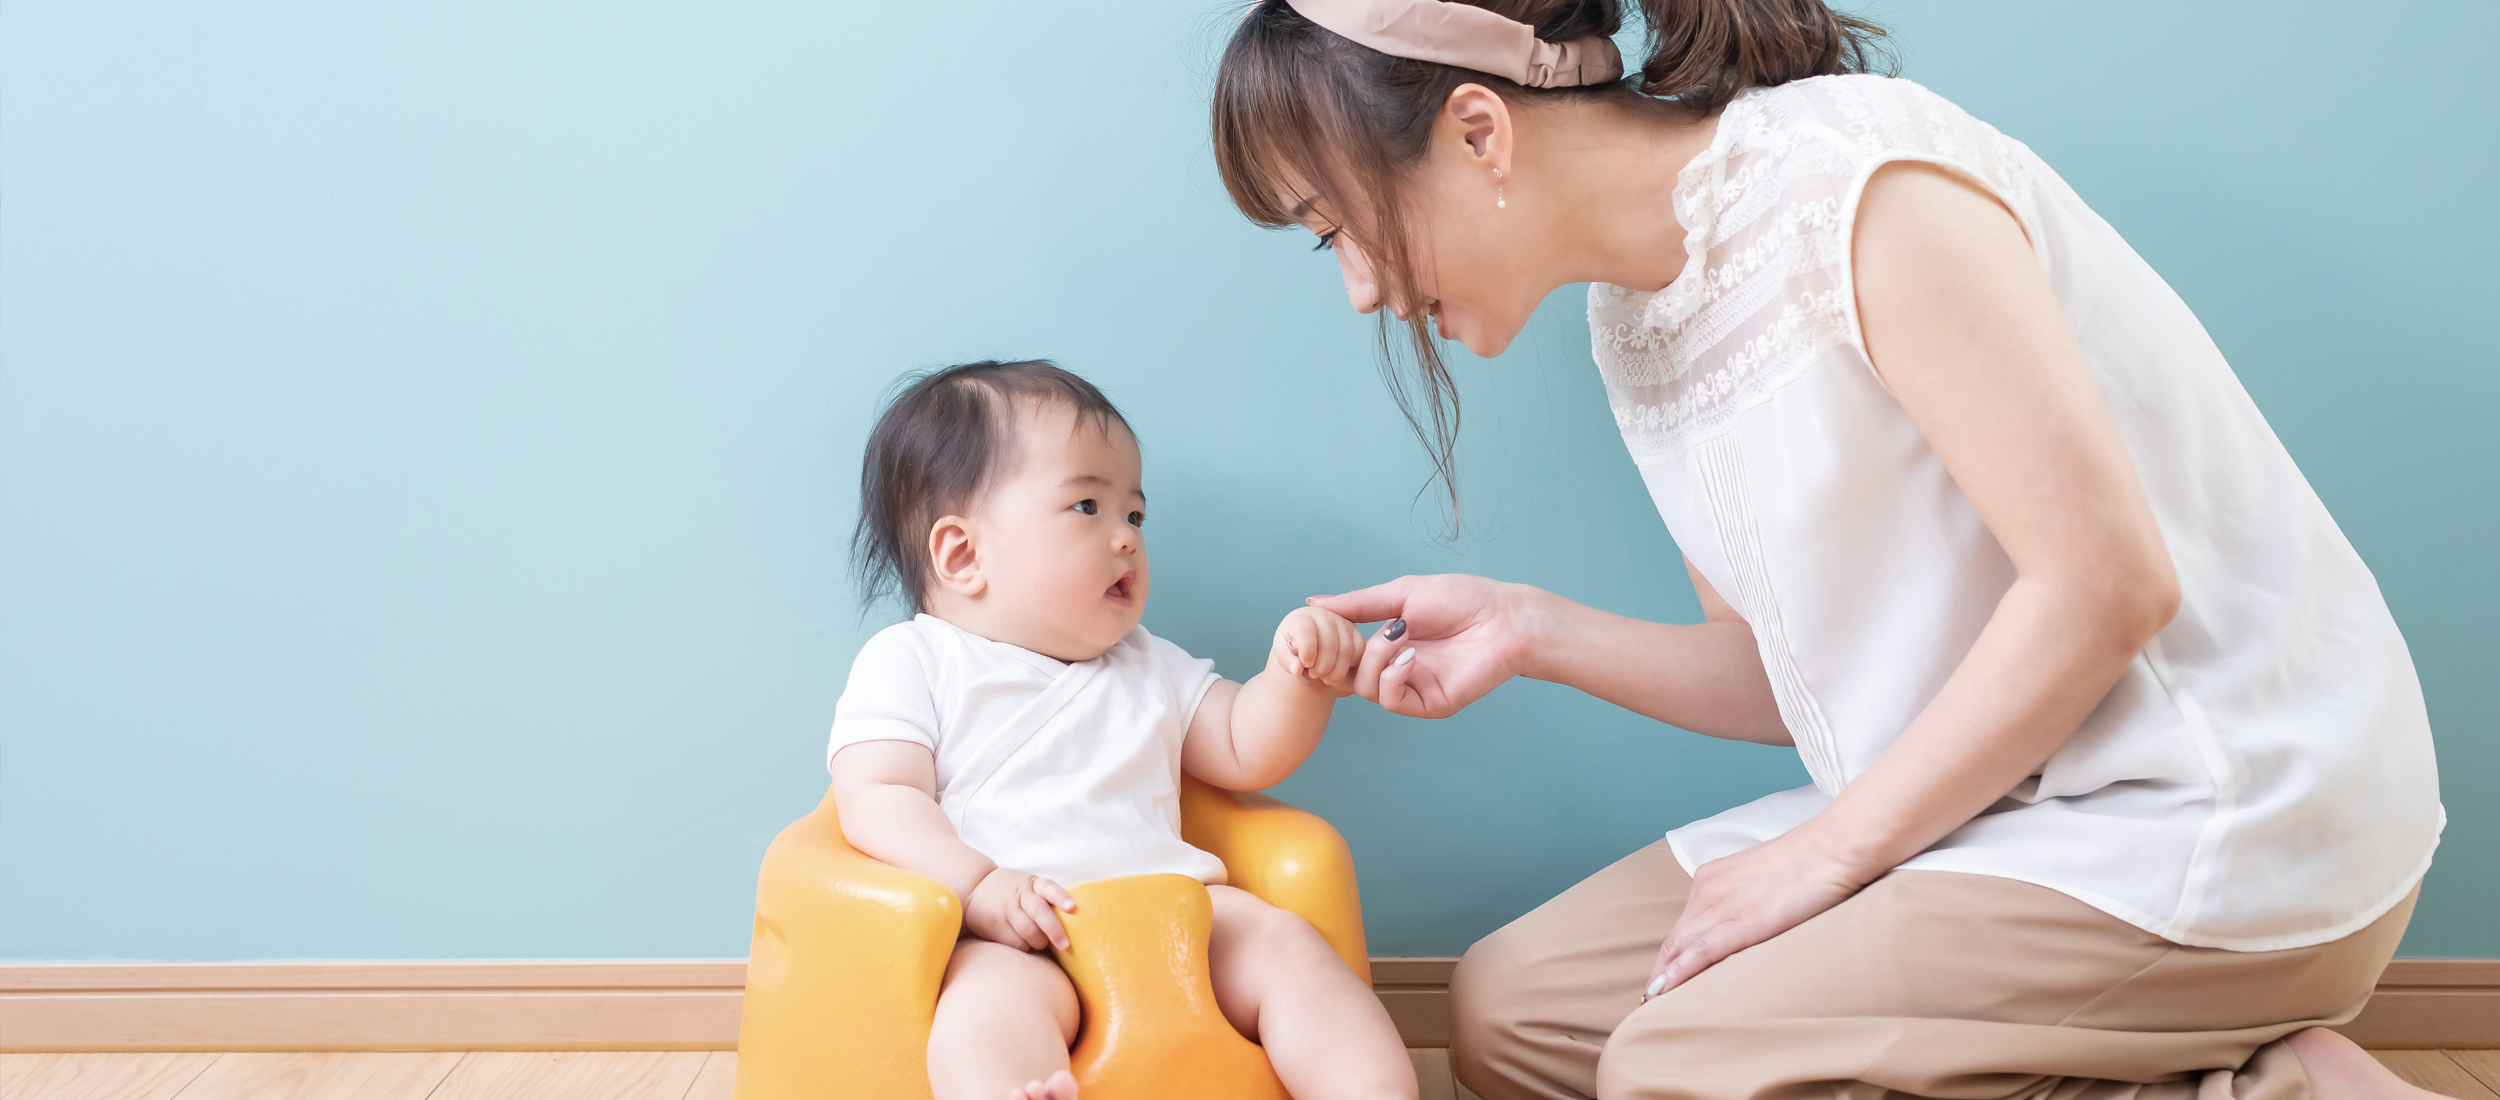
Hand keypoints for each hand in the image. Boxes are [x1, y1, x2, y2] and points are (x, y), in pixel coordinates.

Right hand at [964, 868, 1077, 951]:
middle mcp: (1020, 895)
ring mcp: (1006, 909)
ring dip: (1039, 941)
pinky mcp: (994, 924)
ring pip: (1028, 930)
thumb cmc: (1013, 892)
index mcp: (1032, 884)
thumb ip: (1045, 899)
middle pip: (1039, 912)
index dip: (1060, 897)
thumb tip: (1076, 924)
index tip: (1071, 908)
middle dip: (1054, 930)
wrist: (974, 888)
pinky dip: (1024, 946)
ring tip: (1041, 944)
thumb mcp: (1028, 886)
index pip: (1049, 887)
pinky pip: (1015, 941)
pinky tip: (1025, 944)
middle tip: (1065, 945)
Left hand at [1273, 605, 1364, 696]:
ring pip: (1346, 650)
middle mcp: (1324, 615)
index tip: (1305, 665)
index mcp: (1301, 617)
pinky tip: (1338, 671)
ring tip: (1325, 678)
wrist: (1308, 642)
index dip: (1307, 651)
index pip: (1306, 631)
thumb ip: (1286, 661)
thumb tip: (1296, 669)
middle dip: (1321, 667)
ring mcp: (1343, 623)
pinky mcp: (1356, 633)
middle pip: (1329, 644)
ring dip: (1336, 671)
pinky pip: (1359, 652)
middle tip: (1314, 675)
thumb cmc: (1293, 647)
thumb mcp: (1283, 653)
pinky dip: (1350, 666)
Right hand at [1309, 574, 1542, 717]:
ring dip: (1375, 659)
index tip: (1323, 627)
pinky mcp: (1430, 703)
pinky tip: (1411, 655)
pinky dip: (1392, 677)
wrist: (1505, 617)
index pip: (1343, 654)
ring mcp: (1412, 687)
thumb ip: (1357, 603)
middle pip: (1348, 675)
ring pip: (1366, 689)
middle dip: (1349, 651)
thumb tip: (1312, 603)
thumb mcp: (1401, 595)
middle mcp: (1396, 668)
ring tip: (1400, 635)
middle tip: (1374, 628)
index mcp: (1388, 644)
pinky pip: (1391, 701)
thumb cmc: (1462, 599)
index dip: (1330, 644)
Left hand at [1644, 824, 1871, 998]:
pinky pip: (1698, 954)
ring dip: (1664, 978)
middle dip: (1661, 970)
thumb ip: (1745, 899)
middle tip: (1651, 998)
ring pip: (1679, 949)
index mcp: (1711, 877)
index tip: (1664, 973)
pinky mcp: (1738, 924)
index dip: (1671, 952)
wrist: (1831, 850)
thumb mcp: (1763, 879)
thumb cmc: (1810, 863)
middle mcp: (1706, 890)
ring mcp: (1719, 906)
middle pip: (1674, 939)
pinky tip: (1665, 992)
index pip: (1684, 924)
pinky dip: (1678, 975)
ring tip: (1653, 1004)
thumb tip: (1748, 922)